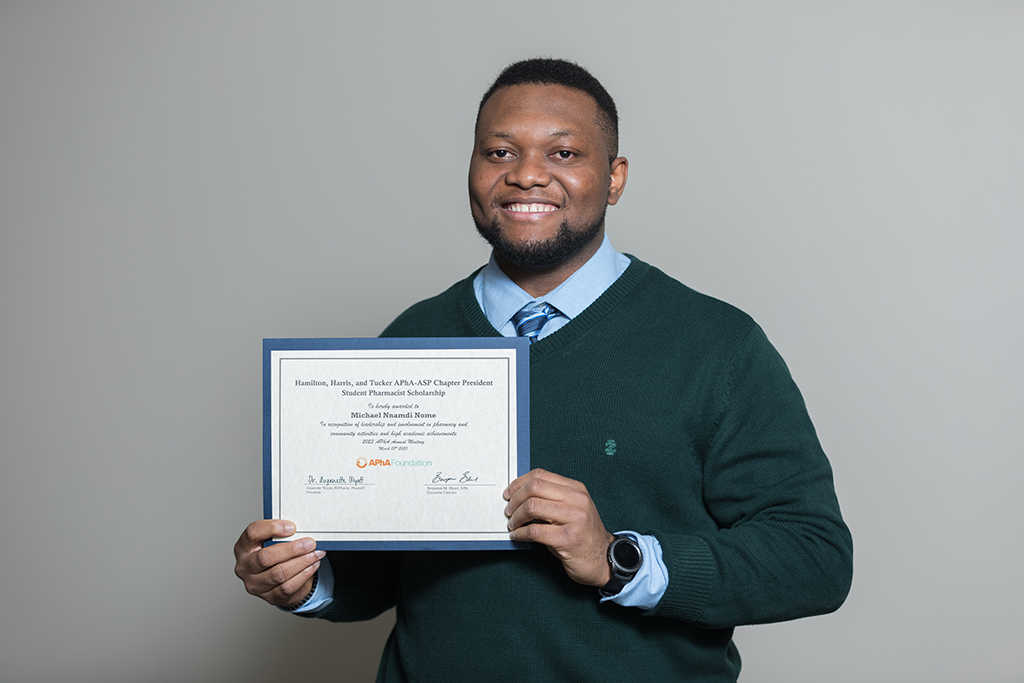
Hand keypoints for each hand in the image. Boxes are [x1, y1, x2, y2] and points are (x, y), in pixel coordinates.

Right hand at [233, 519, 324, 606]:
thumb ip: (281, 535)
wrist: (278, 581)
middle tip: (310, 543)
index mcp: (243, 547)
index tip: (292, 527)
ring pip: (279, 573)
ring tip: (315, 553)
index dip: (272, 528)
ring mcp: (255, 584)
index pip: (252, 533)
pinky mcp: (269, 597)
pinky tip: (312, 565)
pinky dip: (304, 574)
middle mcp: (244, 567)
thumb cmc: (275, 555)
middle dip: (292, 549)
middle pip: (266, 557)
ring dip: (301, 562)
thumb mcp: (272, 542)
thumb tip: (302, 530)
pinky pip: (288, 586)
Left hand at [503, 468, 614, 586]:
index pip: (540, 475)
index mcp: (576, 489)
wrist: (604, 559)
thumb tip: (518, 495)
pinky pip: (534, 531)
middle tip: (509, 511)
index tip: (509, 494)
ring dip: (516, 517)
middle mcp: (577, 500)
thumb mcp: (572, 509)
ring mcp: (574, 519)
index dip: (519, 483)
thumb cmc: (582, 534)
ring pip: (532, 506)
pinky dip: (520, 534)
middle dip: (515, 499)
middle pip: (534, 487)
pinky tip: (518, 537)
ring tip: (513, 525)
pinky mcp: (568, 539)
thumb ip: (551, 498)